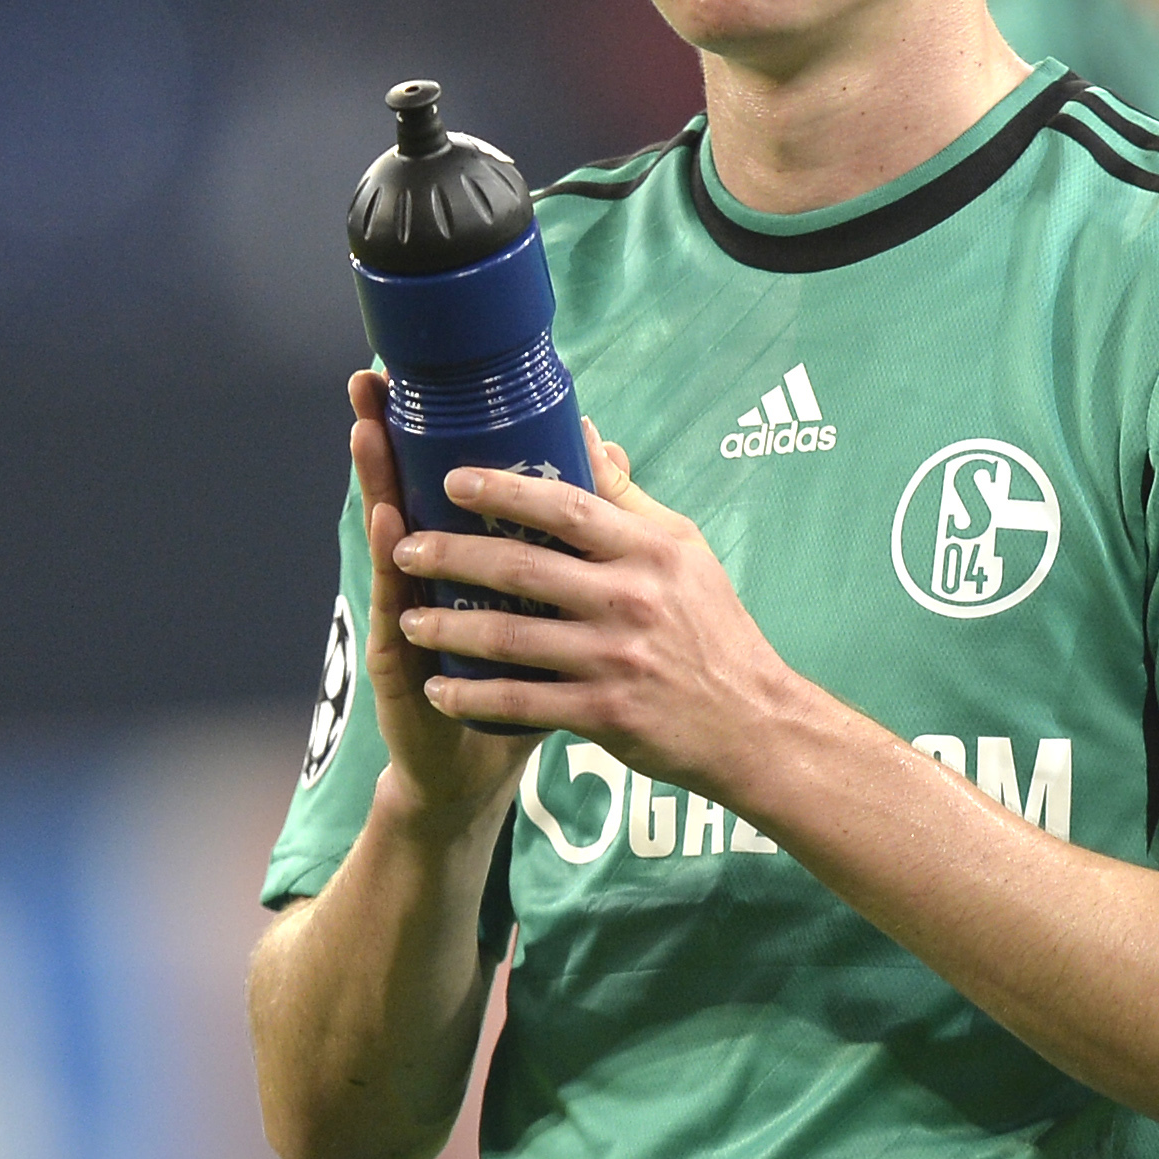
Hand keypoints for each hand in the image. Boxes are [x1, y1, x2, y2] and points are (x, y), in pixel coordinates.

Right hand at [340, 371, 538, 836]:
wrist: (471, 778)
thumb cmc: (511, 694)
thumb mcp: (543, 616)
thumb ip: (563, 549)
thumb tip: (600, 471)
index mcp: (457, 565)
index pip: (435, 482)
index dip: (422, 430)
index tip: (409, 374)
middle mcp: (423, 583)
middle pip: (402, 494)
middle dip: (389, 438)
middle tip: (372, 382)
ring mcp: (406, 619)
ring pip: (390, 541)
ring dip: (377, 484)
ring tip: (370, 429)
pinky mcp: (400, 664)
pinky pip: (399, 603)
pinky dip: (393, 562)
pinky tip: (389, 522)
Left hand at [387, 432, 817, 799]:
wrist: (752, 723)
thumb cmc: (713, 628)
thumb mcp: (684, 551)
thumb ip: (627, 498)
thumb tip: (586, 436)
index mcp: (650, 551)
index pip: (566, 507)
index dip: (503, 490)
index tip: (452, 481)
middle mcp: (631, 600)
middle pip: (523, 567)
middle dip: (452, 555)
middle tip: (405, 548)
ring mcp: (616, 658)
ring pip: (510, 636)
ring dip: (449, 627)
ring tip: (408, 619)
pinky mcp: (604, 713)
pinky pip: (521, 700)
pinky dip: (474, 695)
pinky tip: (441, 689)